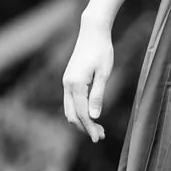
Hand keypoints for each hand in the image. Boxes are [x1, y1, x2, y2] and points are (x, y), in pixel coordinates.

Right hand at [60, 17, 113, 141]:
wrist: (92, 32)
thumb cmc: (102, 51)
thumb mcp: (104, 74)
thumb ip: (98, 95)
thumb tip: (94, 116)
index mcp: (76, 85)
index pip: (82, 113)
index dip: (90, 127)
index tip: (98, 138)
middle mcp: (67, 85)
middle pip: (72, 115)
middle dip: (85, 127)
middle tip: (100, 136)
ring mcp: (66, 82)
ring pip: (70, 109)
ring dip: (81, 121)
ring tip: (98, 128)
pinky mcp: (69, 80)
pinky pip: (71, 102)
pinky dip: (79, 112)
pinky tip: (90, 115)